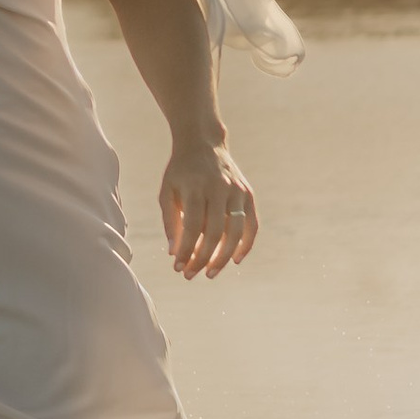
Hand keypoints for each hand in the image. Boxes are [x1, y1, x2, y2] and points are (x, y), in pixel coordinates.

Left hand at [159, 144, 257, 278]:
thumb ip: (170, 222)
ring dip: (224, 257)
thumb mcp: (166, 192)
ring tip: (210, 273)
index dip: (186, 250)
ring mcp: (237, 190)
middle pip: (215, 232)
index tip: (178, 267)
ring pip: (236, 231)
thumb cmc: (180, 172)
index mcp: (195, 186)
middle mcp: (219, 188)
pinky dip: (246, 244)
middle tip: (191, 275)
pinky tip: (236, 260)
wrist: (202, 143)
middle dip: (203, 258)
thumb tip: (174, 254)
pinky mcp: (248, 194)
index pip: (193, 226)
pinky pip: (252, 224)